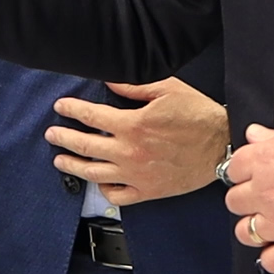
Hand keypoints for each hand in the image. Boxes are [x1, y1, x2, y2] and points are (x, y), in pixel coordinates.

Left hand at [46, 78, 232, 204]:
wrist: (222, 145)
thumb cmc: (197, 114)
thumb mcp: (167, 89)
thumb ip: (134, 85)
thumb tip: (108, 79)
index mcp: (132, 125)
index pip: (90, 115)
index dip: (71, 109)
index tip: (60, 106)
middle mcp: (129, 152)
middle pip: (85, 145)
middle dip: (63, 138)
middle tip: (51, 133)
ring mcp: (137, 175)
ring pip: (95, 173)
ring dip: (73, 165)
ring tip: (60, 159)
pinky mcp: (148, 191)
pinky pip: (118, 195)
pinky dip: (103, 190)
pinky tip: (97, 183)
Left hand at [223, 114, 273, 273]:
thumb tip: (259, 134)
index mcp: (268, 159)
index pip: (233, 167)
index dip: (242, 170)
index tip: (249, 172)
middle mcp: (270, 192)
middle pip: (235, 201)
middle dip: (245, 198)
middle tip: (260, 196)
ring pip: (246, 233)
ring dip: (253, 228)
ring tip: (267, 222)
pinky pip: (273, 262)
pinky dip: (273, 258)